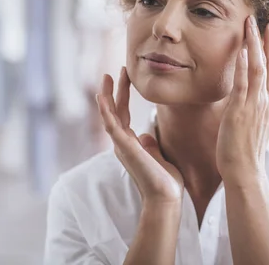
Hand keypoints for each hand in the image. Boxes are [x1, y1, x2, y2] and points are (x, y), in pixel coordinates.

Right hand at [96, 67, 183, 204]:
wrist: (166, 198)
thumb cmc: (165, 182)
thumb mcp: (158, 157)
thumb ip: (150, 146)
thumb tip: (146, 135)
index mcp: (130, 143)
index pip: (124, 114)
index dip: (123, 95)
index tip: (126, 76)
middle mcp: (122, 143)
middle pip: (115, 111)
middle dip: (114, 90)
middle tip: (114, 71)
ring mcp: (121, 146)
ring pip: (110, 116)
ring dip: (107, 96)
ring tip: (107, 77)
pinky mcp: (124, 149)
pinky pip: (112, 126)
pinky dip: (106, 112)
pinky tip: (102, 98)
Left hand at [216, 16, 268, 182]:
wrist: (245, 172)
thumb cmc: (245, 151)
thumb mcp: (251, 124)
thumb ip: (251, 108)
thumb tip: (244, 98)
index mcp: (267, 103)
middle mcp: (265, 100)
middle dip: (265, 40)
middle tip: (261, 19)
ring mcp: (254, 105)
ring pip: (258, 68)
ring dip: (255, 45)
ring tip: (250, 25)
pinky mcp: (240, 111)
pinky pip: (243, 84)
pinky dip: (245, 66)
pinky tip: (244, 51)